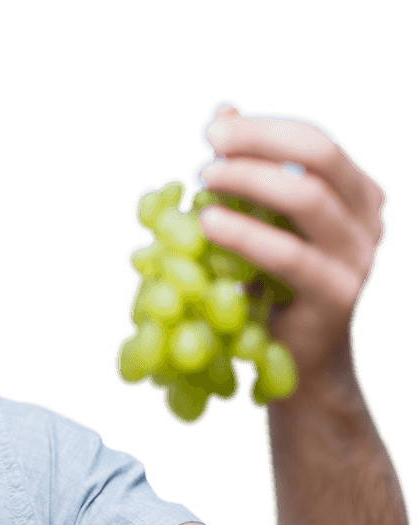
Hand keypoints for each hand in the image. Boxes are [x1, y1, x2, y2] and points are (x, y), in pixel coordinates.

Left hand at [193, 100, 388, 397]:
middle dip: (258, 143)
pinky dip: (244, 234)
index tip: (211, 130)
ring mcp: (360, 258)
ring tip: (202, 182)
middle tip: (206, 152)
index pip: (315, 140)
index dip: (263, 129)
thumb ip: (249, 171)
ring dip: (248, 182)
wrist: (298, 365)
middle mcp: (369, 219)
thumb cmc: (273, 291)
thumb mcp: (261, 225)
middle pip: (320, 155)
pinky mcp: (338, 296)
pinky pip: (288, 256)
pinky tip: (207, 224)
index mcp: (357, 193)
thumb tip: (222, 111)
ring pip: (307, 199)